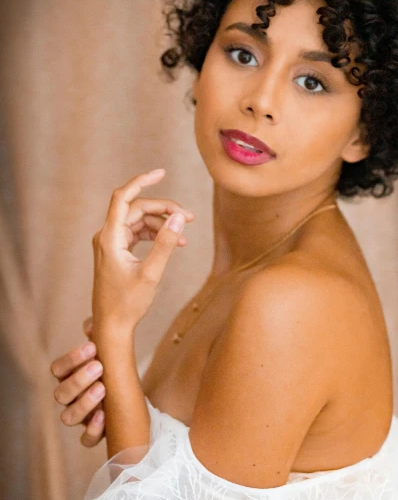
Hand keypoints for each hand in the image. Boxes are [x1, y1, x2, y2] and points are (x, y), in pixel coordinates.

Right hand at [51, 315, 106, 446]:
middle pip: (60, 394)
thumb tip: (91, 325)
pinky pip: (86, 440)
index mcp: (70, 377)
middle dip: (78, 379)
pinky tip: (105, 415)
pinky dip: (92, 430)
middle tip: (99, 366)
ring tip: (103, 388)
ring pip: (68, 417)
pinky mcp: (96, 434)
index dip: (71, 359)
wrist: (133, 396)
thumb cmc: (116, 368)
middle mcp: (71, 399)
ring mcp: (82, 418)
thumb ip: (100, 335)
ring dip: (84, 403)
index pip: (57, 369)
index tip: (92, 346)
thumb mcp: (110, 350)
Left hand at [91, 168, 194, 333]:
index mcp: (110, 238)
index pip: (123, 197)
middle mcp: (107, 237)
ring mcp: (110, 244)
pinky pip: (137, 234)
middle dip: (163, 209)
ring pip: (138, 221)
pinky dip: (155, 235)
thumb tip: (179, 218)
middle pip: (136, 209)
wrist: (111, 326)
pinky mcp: (116, 253)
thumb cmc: (128, 304)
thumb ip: (166, 244)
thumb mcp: (151, 274)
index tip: (161, 173)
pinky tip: (174, 243)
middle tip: (189, 217)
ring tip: (185, 235)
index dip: (142, 181)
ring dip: (161, 224)